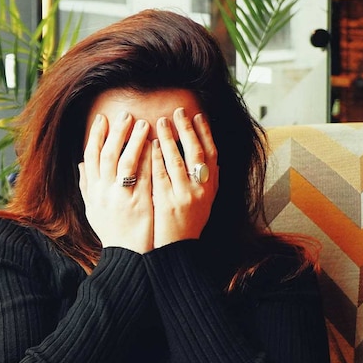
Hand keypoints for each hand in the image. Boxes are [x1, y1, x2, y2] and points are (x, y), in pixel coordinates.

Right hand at [79, 112, 153, 252]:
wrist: (127, 256)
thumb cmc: (112, 232)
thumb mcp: (93, 209)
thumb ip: (87, 186)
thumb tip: (81, 165)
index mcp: (93, 191)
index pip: (91, 156)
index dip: (96, 136)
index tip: (103, 119)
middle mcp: (104, 192)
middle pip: (108, 154)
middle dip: (116, 132)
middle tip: (125, 115)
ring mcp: (122, 197)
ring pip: (126, 161)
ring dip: (134, 140)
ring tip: (143, 123)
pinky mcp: (140, 203)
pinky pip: (144, 175)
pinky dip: (148, 158)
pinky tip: (156, 145)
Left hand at [151, 108, 218, 247]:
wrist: (177, 251)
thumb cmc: (188, 224)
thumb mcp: (204, 202)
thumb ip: (206, 181)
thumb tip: (211, 158)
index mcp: (211, 187)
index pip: (212, 154)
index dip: (206, 133)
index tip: (198, 115)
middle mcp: (201, 190)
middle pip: (197, 153)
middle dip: (187, 129)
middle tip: (178, 111)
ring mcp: (184, 196)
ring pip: (178, 161)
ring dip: (169, 138)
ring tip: (160, 122)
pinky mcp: (167, 202)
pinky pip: (160, 175)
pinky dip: (156, 158)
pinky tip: (150, 144)